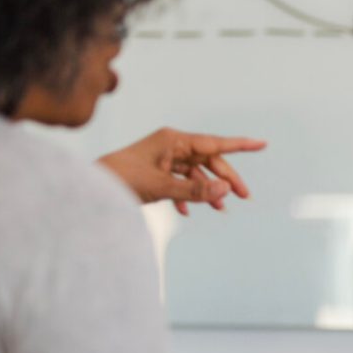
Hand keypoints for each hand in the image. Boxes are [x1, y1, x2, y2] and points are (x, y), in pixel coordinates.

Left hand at [96, 127, 264, 214]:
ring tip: (219, 208)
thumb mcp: (162, 187)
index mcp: (173, 140)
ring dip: (207, 190)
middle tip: (242, 197)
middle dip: (225, 179)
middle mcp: (171, 145)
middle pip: (208, 160)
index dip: (240, 145)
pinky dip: (188, 195)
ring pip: (196, 173)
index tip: (262, 144)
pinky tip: (187, 212)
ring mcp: (163, 158)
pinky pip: (181, 181)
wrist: (90, 188)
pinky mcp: (156, 171)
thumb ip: (195, 190)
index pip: (214, 143)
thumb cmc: (121, 179)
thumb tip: (225, 190)